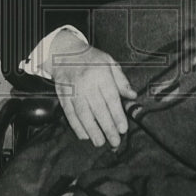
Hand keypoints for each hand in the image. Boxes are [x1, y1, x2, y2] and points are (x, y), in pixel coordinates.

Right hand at [48, 30, 136, 147]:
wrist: (64, 53)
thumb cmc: (90, 58)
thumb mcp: (109, 62)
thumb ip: (121, 80)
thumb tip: (132, 96)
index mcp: (100, 73)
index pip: (111, 97)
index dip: (117, 115)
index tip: (123, 128)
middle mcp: (86, 83)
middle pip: (98, 108)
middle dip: (107, 127)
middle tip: (115, 141)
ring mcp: (73, 90)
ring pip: (83, 114)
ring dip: (92, 130)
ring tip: (100, 142)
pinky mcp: (63, 96)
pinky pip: (69, 114)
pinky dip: (76, 126)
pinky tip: (84, 135)